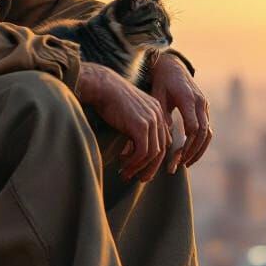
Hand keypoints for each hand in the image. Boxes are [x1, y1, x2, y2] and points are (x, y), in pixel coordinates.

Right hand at [75, 62, 170, 181]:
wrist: (102, 86)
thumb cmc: (110, 98)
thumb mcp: (129, 111)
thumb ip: (137, 125)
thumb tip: (134, 149)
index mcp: (157, 110)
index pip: (163, 140)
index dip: (154, 157)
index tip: (142, 167)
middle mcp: (157, 115)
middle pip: (161, 149)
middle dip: (150, 168)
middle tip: (139, 179)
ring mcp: (151, 120)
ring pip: (152, 153)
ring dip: (139, 167)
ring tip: (126, 174)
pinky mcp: (141, 125)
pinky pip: (142, 152)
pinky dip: (133, 162)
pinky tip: (122, 164)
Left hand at [149, 54, 212, 173]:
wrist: (172, 66)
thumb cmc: (161, 82)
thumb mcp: (157, 96)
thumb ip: (162, 116)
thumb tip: (167, 140)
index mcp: (188, 99)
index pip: (193, 128)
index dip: (186, 145)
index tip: (174, 158)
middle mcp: (200, 102)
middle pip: (203, 133)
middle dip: (192, 151)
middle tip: (179, 164)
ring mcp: (204, 105)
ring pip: (208, 133)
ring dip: (198, 150)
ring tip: (185, 163)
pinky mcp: (204, 109)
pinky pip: (207, 130)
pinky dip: (200, 144)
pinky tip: (189, 154)